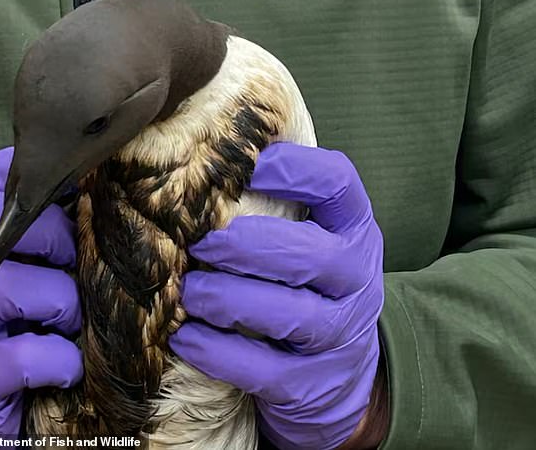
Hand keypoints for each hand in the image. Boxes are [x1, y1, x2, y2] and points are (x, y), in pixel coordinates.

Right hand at [0, 148, 81, 435]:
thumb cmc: (4, 330)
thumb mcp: (15, 276)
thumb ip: (38, 240)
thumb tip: (94, 197)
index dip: (17, 175)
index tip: (65, 187)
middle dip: (48, 234)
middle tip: (74, 261)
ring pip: (6, 288)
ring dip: (61, 302)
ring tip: (71, 320)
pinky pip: (25, 355)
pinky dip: (61, 358)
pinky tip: (67, 364)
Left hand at [170, 143, 384, 448]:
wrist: (345, 376)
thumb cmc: (312, 289)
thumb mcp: (315, 241)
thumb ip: (281, 207)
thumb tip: (210, 157)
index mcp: (355, 231)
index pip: (337, 183)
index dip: (290, 168)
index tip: (243, 166)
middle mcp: (356, 280)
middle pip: (308, 253)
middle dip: (244, 245)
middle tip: (198, 243)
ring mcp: (339, 336)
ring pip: (287, 313)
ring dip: (226, 299)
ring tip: (189, 292)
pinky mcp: (310, 385)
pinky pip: (263, 369)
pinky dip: (218, 352)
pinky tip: (185, 338)